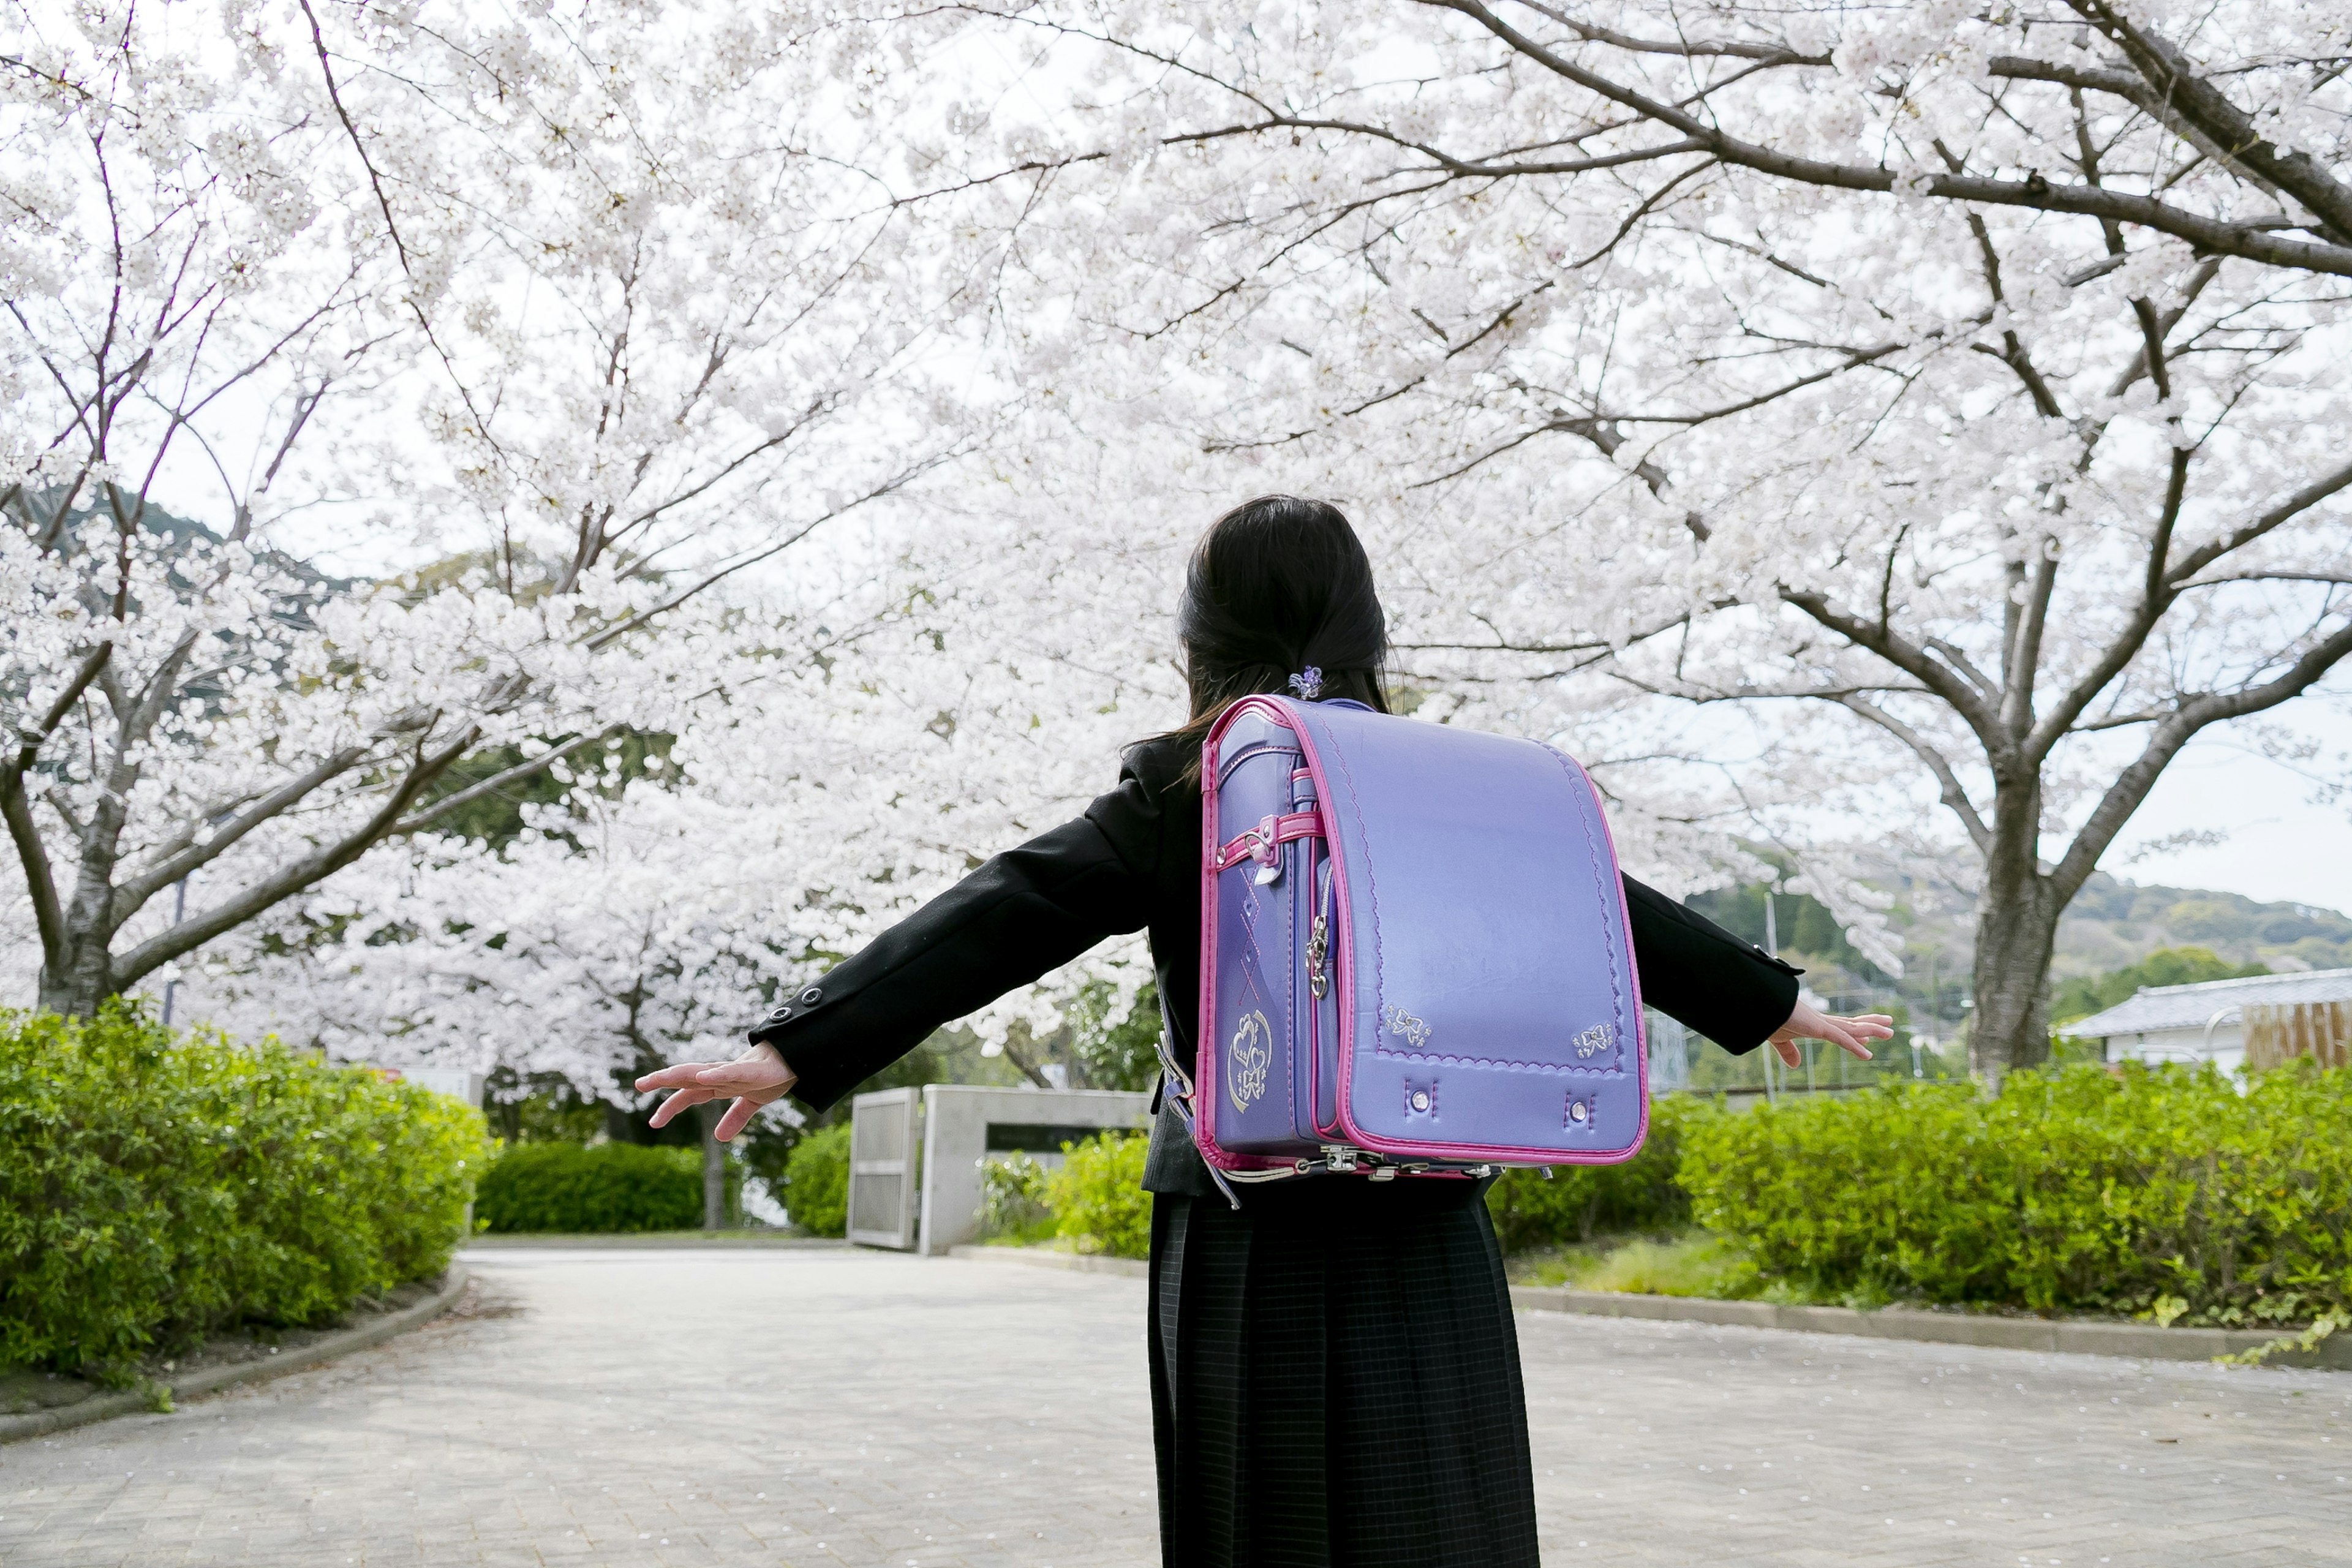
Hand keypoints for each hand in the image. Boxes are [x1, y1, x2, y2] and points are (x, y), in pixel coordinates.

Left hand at [634, 1043, 797, 1141]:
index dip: (670, 1106)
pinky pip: (729, 1071)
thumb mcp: (752, 1103)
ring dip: (680, 1073)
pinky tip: (700, 1076)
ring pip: (702, 1071)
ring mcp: (733, 1071)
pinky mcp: (750, 1070)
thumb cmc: (771, 1075)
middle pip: (686, 1078)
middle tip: (638, 1084)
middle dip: (662, 1080)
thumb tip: (718, 1138)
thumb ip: (734, 1118)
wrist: (795, 1060)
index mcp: (719, 1085)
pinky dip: (714, 1073)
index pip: (689, 1095)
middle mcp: (720, 1076)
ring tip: (660, 1076)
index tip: (652, 1121)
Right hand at [1766, 1001, 1893, 1067]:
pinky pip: (1840, 1038)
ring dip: (1873, 1029)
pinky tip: (1868, 1054)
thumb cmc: (1766, 1017)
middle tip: (1889, 1024)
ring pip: (1852, 1028)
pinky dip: (1854, 1047)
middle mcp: (1820, 1021)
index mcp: (1812, 1024)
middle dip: (1870, 1024)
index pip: (1839, 1028)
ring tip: (1891, 1030)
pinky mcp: (1817, 1028)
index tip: (1868, 1036)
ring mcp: (1820, 1024)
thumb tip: (1795, 1065)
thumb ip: (1788, 1052)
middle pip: (1851, 1024)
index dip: (1855, 1032)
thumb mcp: (1779, 1039)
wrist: (1759, 1005)